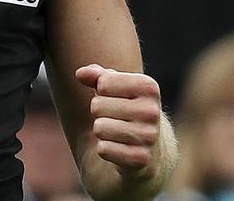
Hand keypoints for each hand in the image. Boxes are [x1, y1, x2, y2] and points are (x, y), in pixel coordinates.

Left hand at [76, 64, 165, 180]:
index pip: (103, 83)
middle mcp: (152, 111)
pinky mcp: (141, 159)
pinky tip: (120, 148)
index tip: (115, 98)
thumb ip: (97, 76)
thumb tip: (80, 73)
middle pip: (97, 106)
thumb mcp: (116, 87)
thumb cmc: (127, 108)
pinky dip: (106, 149)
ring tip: (117, 132)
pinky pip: (103, 149)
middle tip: (116, 118)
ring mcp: (148, 136)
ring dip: (102, 131)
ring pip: (99, 128)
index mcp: (149, 87)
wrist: (151, 149)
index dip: (101, 91)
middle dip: (99, 112)